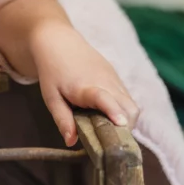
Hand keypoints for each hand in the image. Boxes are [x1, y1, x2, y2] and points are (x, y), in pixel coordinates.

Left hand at [31, 24, 139, 146]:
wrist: (58, 41)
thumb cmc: (52, 71)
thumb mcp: (51, 97)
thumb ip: (62, 119)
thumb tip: (72, 142)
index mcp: (85, 87)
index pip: (105, 99)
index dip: (114, 112)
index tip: (122, 124)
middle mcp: (105, 81)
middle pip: (128, 108)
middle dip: (125, 129)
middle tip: (110, 141)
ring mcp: (113, 78)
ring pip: (132, 105)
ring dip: (126, 121)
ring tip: (109, 130)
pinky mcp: (116, 76)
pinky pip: (128, 98)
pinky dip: (124, 111)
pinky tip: (109, 116)